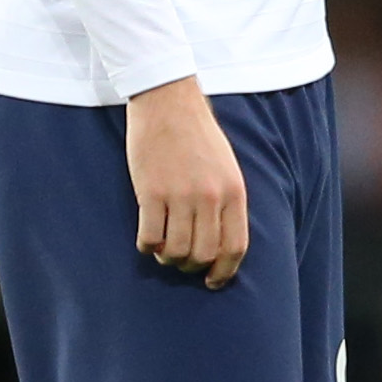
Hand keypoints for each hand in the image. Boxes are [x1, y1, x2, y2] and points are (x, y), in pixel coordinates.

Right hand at [125, 76, 248, 288]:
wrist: (168, 100)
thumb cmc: (197, 134)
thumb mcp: (226, 166)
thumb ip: (227, 202)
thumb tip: (219, 244)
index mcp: (234, 191)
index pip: (235, 247)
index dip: (224, 272)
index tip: (212, 281)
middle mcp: (210, 197)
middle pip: (203, 255)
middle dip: (191, 267)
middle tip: (181, 262)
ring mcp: (179, 195)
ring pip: (175, 251)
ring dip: (168, 259)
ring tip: (163, 250)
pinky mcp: (150, 192)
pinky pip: (149, 238)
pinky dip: (147, 247)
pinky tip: (147, 240)